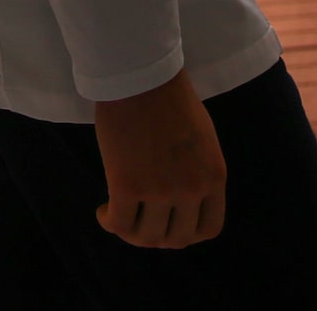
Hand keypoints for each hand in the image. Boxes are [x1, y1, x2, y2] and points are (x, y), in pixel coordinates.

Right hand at [93, 69, 225, 248]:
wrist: (142, 76)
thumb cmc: (170, 98)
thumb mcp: (202, 140)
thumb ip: (198, 171)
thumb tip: (181, 198)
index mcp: (214, 176)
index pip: (208, 229)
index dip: (186, 233)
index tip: (169, 223)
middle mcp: (191, 189)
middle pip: (176, 239)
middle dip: (157, 236)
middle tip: (141, 221)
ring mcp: (160, 190)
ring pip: (146, 237)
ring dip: (131, 232)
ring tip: (119, 215)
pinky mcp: (127, 186)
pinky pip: (119, 224)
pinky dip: (109, 222)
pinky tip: (103, 210)